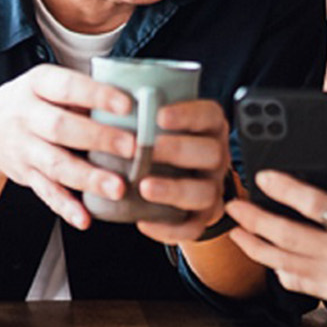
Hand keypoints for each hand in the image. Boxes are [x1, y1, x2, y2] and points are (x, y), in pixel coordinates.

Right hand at [0, 64, 136, 227]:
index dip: (96, 95)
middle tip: (131, 147)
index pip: (67, 87)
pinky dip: (66, 207)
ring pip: (56, 165)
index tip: (127, 105)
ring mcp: (24, 148)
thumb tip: (137, 103)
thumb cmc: (33, 103)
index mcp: (37, 85)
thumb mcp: (49, 85)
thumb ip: (83, 93)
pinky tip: (85, 218)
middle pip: (61, 127)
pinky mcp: (25, 176)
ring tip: (117, 188)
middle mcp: (26, 116)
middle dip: (98, 138)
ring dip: (88, 178)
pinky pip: (46, 193)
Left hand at [135, 99, 231, 243]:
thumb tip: (109, 97)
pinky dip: (169, 229)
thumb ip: (146, 111)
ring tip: (145, 187)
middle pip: (212, 152)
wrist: (179, 179)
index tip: (160, 114)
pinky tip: (144, 222)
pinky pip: (193, 228)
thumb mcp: (161, 122)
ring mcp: (212, 188)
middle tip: (147, 149)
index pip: (209, 115)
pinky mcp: (202, 218)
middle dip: (179, 150)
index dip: (188, 114)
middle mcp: (217, 156)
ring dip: (174, 190)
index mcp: (209, 127)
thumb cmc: (162, 142)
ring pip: (205, 192)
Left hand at [226, 170, 326, 305]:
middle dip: (255, 219)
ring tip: (237, 230)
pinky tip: (265, 253)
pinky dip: (277, 266)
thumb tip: (306, 193)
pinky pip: (296, 280)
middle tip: (234, 206)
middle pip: (288, 235)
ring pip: (284, 261)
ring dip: (255, 245)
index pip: (315, 204)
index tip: (262, 178)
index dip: (285, 189)